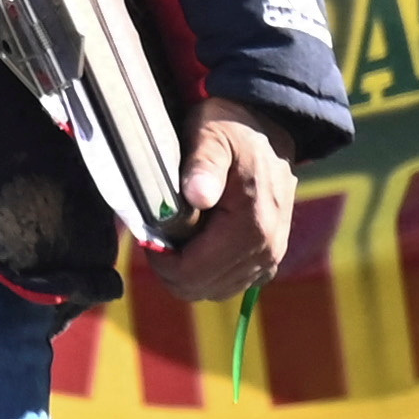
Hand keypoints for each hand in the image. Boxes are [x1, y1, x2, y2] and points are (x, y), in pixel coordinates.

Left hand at [160, 96, 295, 299]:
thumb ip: (203, 164)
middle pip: (200, 288)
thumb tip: (197, 196)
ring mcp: (270, 258)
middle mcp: (266, 250)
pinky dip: (208, 273)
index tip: (147, 234)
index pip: (191, 272)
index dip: (161, 260)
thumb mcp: (212, 134)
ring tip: (176, 236)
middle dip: (171, 268)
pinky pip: (229, 284)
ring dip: (188, 271)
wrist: (268, 127)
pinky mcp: (269, 260)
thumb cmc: (233, 128)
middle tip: (158, 235)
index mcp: (251, 225)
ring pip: (213, 291)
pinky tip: (197, 243)